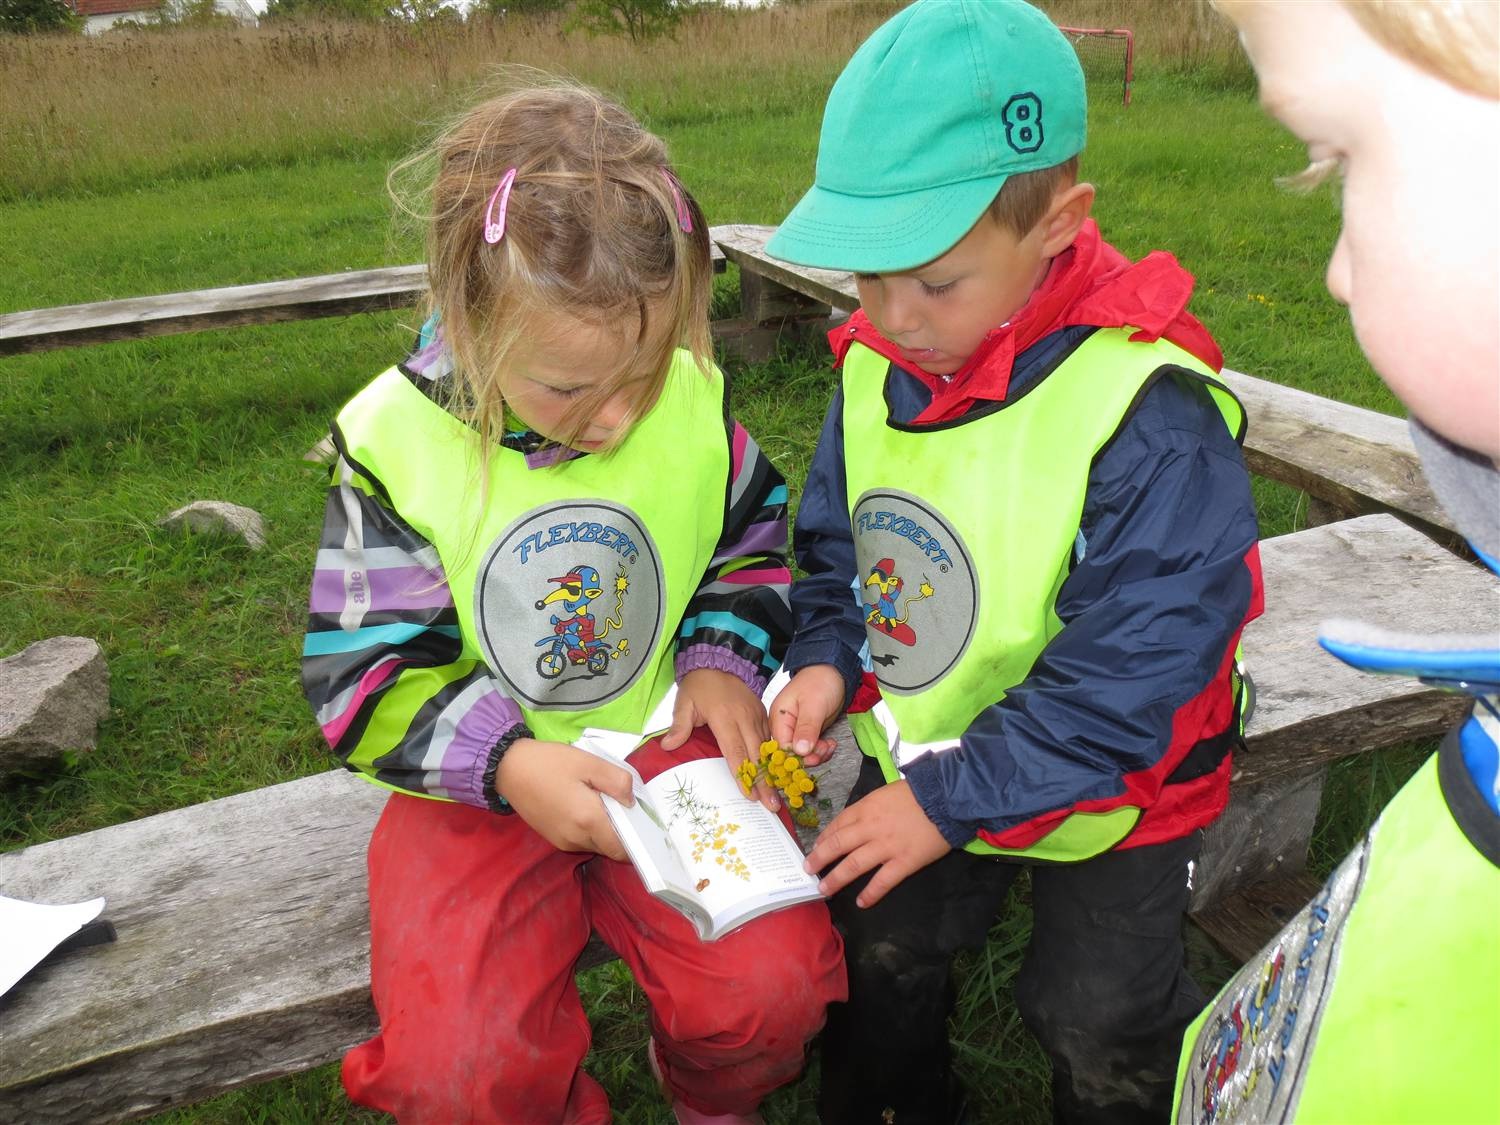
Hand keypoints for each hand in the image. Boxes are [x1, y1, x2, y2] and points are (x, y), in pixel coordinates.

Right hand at [495, 738, 634, 860]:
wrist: (510, 769)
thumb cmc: (551, 763)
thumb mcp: (590, 763)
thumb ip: (618, 782)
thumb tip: (632, 802)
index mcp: (589, 821)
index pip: (622, 849)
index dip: (636, 839)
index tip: (640, 820)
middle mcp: (577, 839)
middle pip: (610, 848)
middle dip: (620, 832)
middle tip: (618, 804)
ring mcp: (563, 841)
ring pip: (595, 845)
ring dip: (603, 830)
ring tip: (598, 801)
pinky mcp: (553, 839)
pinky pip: (581, 840)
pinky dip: (588, 829)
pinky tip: (582, 805)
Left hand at [660, 668, 776, 810]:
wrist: (720, 660)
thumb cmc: (700, 685)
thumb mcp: (684, 702)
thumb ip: (679, 725)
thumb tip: (667, 746)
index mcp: (724, 717)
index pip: (735, 750)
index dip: (742, 774)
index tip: (749, 794)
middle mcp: (744, 718)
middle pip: (756, 755)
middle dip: (763, 781)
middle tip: (770, 805)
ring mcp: (756, 716)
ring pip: (766, 749)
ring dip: (771, 773)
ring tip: (775, 797)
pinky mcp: (762, 714)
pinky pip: (769, 739)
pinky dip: (772, 757)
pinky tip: (776, 775)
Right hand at [769, 665, 843, 766]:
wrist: (834, 671)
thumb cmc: (820, 681)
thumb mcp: (814, 704)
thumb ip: (806, 728)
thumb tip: (799, 751)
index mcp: (779, 717)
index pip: (782, 746)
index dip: (797, 756)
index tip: (814, 757)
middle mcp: (784, 725)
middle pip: (792, 752)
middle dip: (810, 755)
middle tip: (825, 748)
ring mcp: (796, 729)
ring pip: (803, 752)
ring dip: (818, 753)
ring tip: (829, 745)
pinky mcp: (807, 731)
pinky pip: (811, 747)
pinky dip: (821, 749)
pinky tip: (829, 743)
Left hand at [803, 781, 950, 907]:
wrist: (946, 797)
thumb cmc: (917, 793)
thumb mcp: (885, 793)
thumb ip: (869, 808)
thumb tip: (855, 822)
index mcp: (866, 808)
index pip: (838, 824)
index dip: (824, 838)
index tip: (816, 848)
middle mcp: (870, 828)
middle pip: (838, 845)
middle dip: (820, 858)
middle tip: (808, 870)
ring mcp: (886, 846)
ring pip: (854, 865)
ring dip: (836, 878)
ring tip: (824, 889)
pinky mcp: (904, 862)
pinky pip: (883, 881)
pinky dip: (870, 893)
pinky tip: (861, 903)